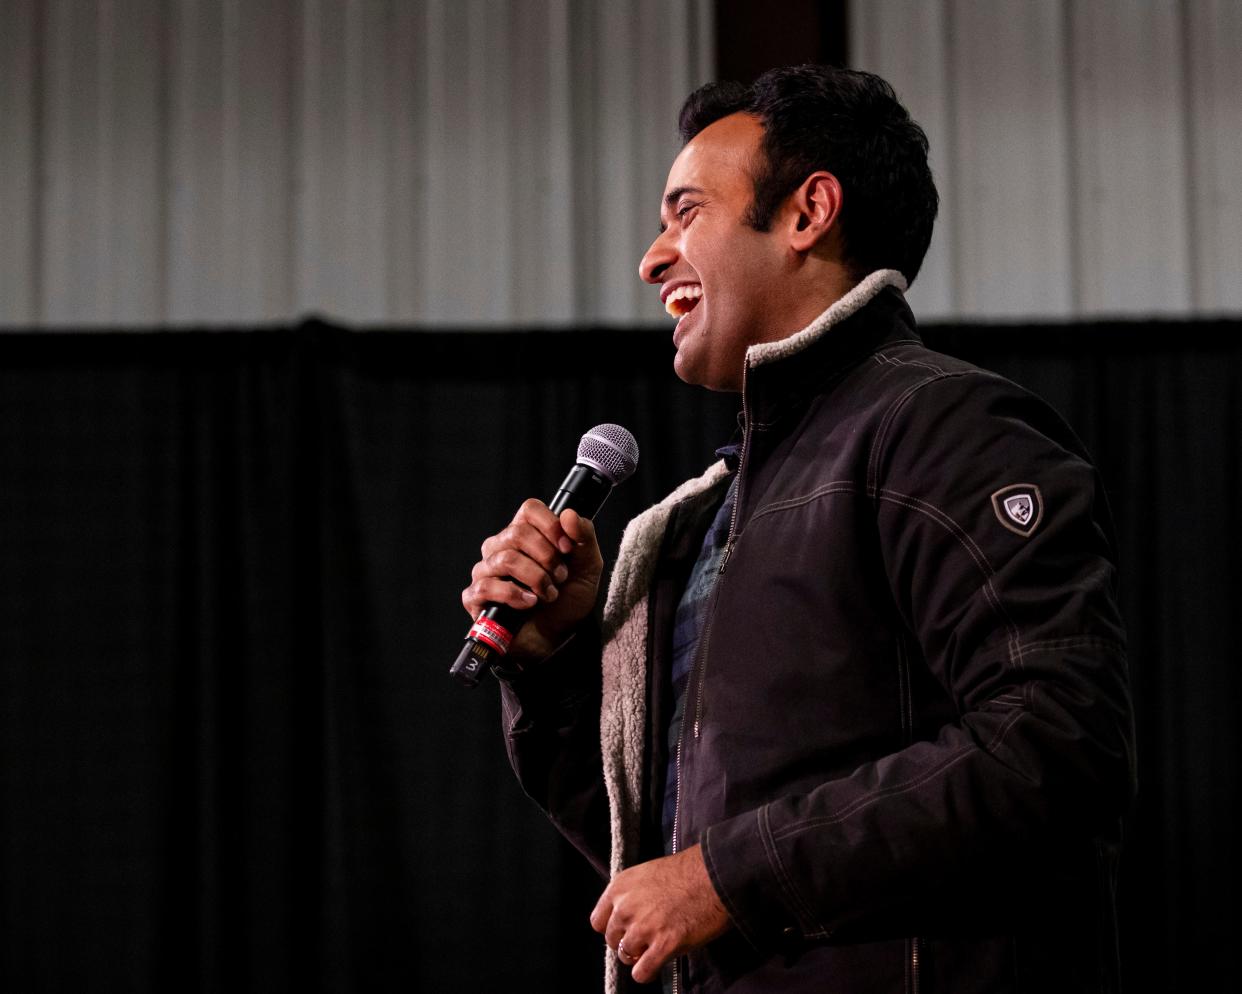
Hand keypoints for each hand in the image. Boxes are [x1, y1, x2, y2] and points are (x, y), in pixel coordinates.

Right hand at [462, 501, 602, 661]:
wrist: (559, 638)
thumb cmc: (568, 600)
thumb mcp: (587, 567)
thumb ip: (584, 537)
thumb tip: (569, 514)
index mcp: (525, 534)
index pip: (529, 509)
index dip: (551, 525)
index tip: (567, 548)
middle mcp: (500, 547)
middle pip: (518, 533)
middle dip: (547, 558)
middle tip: (560, 577)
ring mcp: (485, 571)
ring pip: (507, 559)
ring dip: (537, 579)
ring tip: (549, 594)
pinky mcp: (475, 597)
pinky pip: (488, 586)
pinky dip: (515, 596)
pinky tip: (529, 603)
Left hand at [589, 845, 730, 983]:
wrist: (716, 874)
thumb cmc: (689, 871)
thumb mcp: (648, 874)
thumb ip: (632, 895)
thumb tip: (627, 918)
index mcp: (620, 886)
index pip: (598, 921)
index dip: (613, 928)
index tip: (626, 929)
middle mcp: (626, 907)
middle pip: (612, 940)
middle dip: (627, 942)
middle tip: (647, 939)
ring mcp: (643, 927)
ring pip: (626, 957)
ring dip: (640, 957)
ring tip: (656, 949)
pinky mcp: (663, 945)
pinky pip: (642, 973)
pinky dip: (647, 973)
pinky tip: (658, 964)